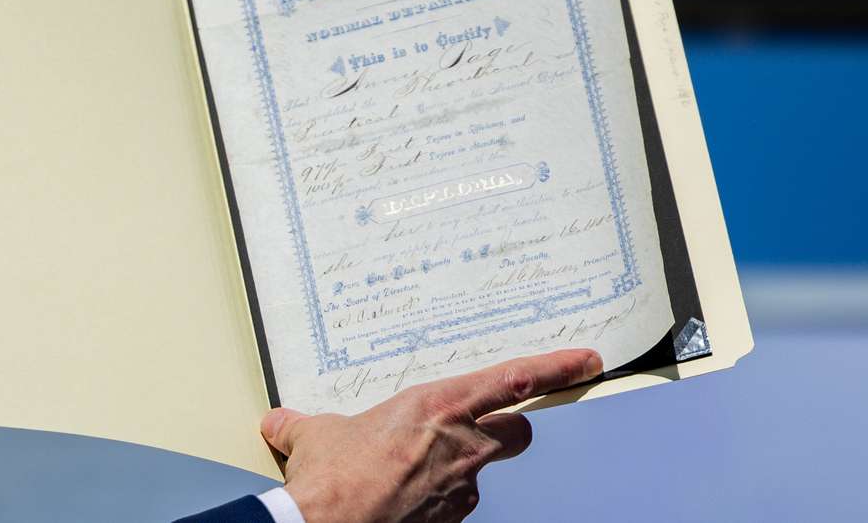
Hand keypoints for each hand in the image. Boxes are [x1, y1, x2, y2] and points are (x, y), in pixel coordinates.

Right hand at [261, 348, 601, 522]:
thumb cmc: (332, 477)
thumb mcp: (316, 434)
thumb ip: (306, 424)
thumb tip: (281, 422)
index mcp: (439, 405)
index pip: (516, 379)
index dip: (558, 368)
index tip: (586, 361)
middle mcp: (461, 444)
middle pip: (520, 430)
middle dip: (510, 428)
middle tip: (488, 427)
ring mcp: (461, 487)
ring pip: (486, 471)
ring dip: (464, 467)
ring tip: (419, 471)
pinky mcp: (451, 519)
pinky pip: (458, 503)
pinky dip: (439, 499)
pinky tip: (407, 501)